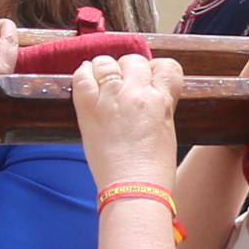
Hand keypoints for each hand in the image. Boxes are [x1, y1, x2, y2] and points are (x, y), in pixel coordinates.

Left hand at [71, 52, 184, 191]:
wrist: (132, 188)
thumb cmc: (153, 167)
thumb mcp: (167, 129)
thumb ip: (160, 105)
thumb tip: (149, 94)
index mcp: (162, 100)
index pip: (166, 66)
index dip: (156, 71)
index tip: (150, 78)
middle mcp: (137, 93)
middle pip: (134, 61)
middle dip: (130, 69)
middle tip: (125, 84)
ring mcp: (111, 98)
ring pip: (106, 62)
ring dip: (106, 69)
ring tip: (104, 81)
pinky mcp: (88, 107)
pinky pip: (81, 75)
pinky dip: (84, 74)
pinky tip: (88, 81)